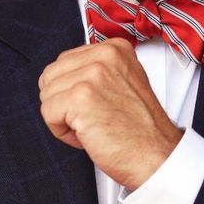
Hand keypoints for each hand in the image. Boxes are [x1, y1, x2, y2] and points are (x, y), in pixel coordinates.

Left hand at [39, 38, 182, 189]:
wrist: (156, 155)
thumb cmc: (141, 129)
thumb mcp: (124, 81)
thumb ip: (97, 70)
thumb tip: (64, 73)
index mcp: (115, 48)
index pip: (66, 61)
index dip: (73, 89)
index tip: (94, 103)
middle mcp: (105, 56)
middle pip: (52, 75)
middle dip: (63, 101)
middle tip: (91, 117)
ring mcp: (92, 74)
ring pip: (47, 94)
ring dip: (63, 117)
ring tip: (91, 126)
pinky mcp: (80, 97)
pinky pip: (47, 112)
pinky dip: (61, 131)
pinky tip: (86, 135)